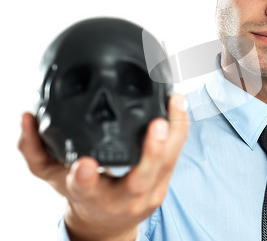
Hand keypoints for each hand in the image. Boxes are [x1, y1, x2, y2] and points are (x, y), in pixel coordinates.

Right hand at [18, 93, 189, 240]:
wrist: (109, 223)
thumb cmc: (82, 197)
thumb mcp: (51, 176)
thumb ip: (35, 148)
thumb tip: (26, 117)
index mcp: (91, 198)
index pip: (84, 190)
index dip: (84, 178)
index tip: (83, 165)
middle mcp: (122, 198)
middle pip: (141, 178)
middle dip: (151, 152)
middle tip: (157, 125)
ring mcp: (149, 191)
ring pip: (168, 163)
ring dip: (175, 132)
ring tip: (177, 101)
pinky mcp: (165, 181)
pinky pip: (177, 154)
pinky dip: (180, 129)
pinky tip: (181, 106)